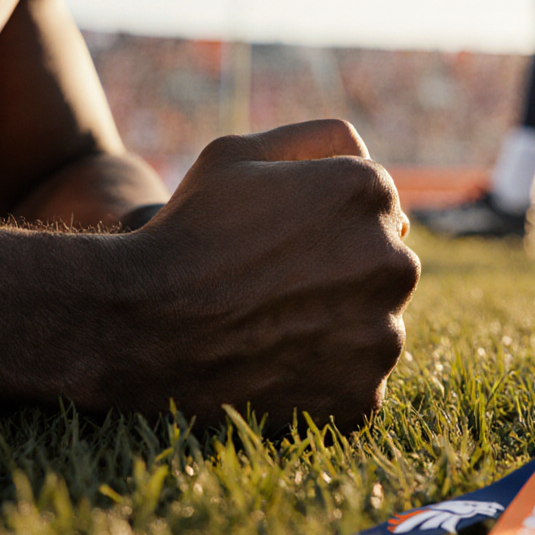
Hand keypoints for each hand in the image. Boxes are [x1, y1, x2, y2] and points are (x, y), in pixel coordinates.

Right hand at [106, 120, 418, 430]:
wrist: (140, 325)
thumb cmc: (187, 232)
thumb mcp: (237, 154)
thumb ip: (313, 139)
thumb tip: (366, 155)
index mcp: (369, 193)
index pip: (376, 206)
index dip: (322, 222)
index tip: (279, 240)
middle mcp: (393, 260)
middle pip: (382, 265)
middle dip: (341, 272)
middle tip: (272, 287)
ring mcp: (382, 334)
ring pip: (373, 326)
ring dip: (337, 326)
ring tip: (270, 327)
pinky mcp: (363, 395)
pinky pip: (356, 382)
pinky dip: (324, 379)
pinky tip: (274, 365)